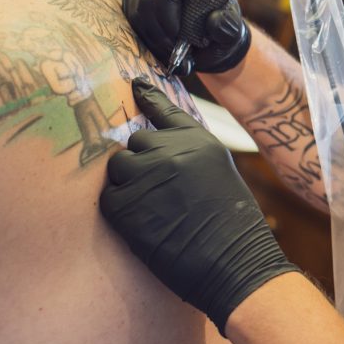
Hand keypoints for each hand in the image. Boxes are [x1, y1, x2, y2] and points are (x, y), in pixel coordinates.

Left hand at [100, 77, 299, 333]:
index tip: (135, 83)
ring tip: (154, 208)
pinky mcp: (125, 204)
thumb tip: (157, 151)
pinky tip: (147, 224)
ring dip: (129, 183)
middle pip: (136, 140)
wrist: (233, 259)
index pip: (165, 109)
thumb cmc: (232, 225)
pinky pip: (110, 197)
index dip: (147, 96)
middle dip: (142, 162)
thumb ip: (190, 155)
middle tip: (159, 191)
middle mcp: (170, 150)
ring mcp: (146, 175)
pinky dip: (121, 210)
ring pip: (119, 167)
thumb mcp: (218, 173)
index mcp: (198, 140)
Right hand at [122, 0, 250, 76]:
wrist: (210, 40)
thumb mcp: (232, 30)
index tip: (179, 34)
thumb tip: (216, 20)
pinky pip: (129, 19)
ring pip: (136, 10)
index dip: (170, 7)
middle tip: (173, 50)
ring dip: (152, 37)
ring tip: (170, 54)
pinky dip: (144, 39)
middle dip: (159, 29)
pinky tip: (161, 51)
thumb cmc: (222, 29)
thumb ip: (228, 26)